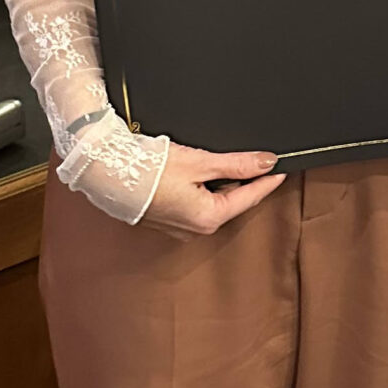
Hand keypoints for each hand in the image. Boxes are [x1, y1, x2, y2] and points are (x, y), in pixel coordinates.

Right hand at [140, 143, 284, 235]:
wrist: (107, 174)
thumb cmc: (149, 170)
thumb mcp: (200, 162)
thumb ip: (237, 164)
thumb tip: (266, 162)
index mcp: (209, 217)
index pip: (249, 197)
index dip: (267, 181)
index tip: (281, 168)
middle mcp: (196, 229)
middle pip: (231, 199)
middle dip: (238, 179)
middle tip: (246, 159)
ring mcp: (181, 227)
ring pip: (212, 201)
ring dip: (216, 182)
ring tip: (207, 162)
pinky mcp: (168, 220)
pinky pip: (195, 203)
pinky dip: (199, 187)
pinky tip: (190, 172)